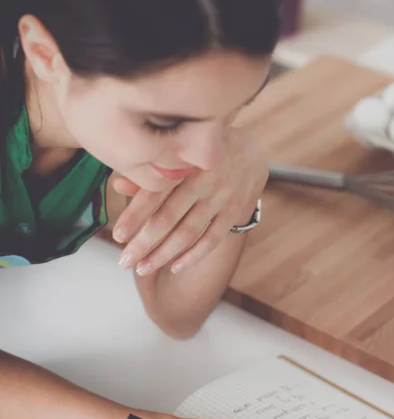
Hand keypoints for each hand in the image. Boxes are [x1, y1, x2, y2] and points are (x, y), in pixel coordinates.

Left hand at [112, 129, 267, 275]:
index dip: (135, 215)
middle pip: (169, 218)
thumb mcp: (180, 151)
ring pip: (188, 232)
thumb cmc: (204, 150)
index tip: (117, 235)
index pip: (155, 193)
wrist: (252, 150)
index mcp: (184, 162)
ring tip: (142, 268)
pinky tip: (175, 267)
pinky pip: (213, 239)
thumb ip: (152, 171)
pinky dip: (194, 255)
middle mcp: (203, 181)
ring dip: (164, 254)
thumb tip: (118, 186)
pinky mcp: (233, 211)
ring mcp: (221, 198)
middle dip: (144, 243)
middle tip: (124, 261)